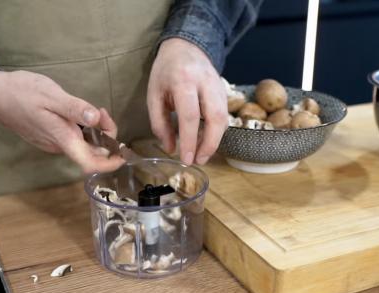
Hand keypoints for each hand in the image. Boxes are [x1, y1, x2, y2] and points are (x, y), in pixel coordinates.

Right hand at [0, 68, 123, 172]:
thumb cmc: (21, 92)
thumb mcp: (51, 95)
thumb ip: (75, 108)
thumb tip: (96, 119)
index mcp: (62, 139)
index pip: (89, 163)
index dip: (109, 164)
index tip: (123, 154)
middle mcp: (58, 146)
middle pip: (90, 153)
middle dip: (106, 137)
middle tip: (103, 113)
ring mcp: (52, 142)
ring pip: (82, 145)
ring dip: (95, 132)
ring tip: (94, 110)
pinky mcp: (48, 136)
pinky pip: (72, 138)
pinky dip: (83, 129)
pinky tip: (80, 113)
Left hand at [147, 38, 227, 164]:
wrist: (185, 47)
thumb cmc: (165, 72)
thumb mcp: (154, 95)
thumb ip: (160, 123)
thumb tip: (170, 148)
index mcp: (183, 81)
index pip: (190, 116)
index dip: (189, 140)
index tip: (186, 159)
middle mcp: (205, 83)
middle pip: (215, 117)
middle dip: (209, 144)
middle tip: (199, 160)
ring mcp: (218, 86)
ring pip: (223, 118)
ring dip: (214, 140)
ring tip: (201, 155)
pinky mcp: (225, 91)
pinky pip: (224, 115)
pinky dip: (217, 131)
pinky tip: (205, 141)